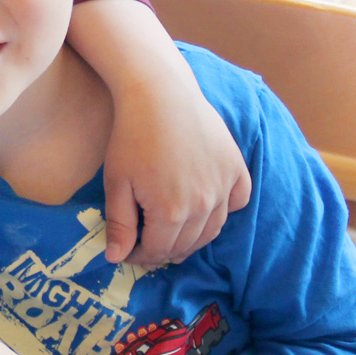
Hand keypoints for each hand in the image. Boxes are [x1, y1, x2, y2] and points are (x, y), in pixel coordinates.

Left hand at [103, 82, 250, 265]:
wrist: (161, 94)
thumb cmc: (132, 137)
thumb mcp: (117, 183)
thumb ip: (120, 224)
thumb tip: (117, 259)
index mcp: (171, 213)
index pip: (158, 251)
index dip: (141, 256)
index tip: (129, 252)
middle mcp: (204, 205)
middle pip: (186, 244)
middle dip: (164, 250)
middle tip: (149, 246)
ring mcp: (224, 187)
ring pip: (213, 230)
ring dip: (193, 238)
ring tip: (176, 236)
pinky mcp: (236, 168)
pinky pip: (238, 201)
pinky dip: (225, 210)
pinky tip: (207, 208)